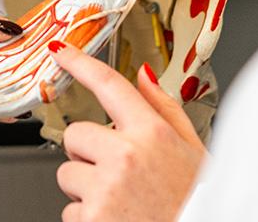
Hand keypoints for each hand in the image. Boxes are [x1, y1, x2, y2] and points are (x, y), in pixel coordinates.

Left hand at [50, 43, 203, 221]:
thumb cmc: (197, 202)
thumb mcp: (194, 152)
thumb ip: (165, 110)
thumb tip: (145, 76)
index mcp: (152, 134)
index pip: (109, 85)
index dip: (79, 63)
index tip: (61, 51)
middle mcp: (126, 156)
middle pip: (75, 134)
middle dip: (88, 154)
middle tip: (119, 175)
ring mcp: (106, 188)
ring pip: (67, 174)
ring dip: (85, 188)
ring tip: (121, 201)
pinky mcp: (92, 218)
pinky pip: (69, 211)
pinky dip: (88, 218)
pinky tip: (117, 219)